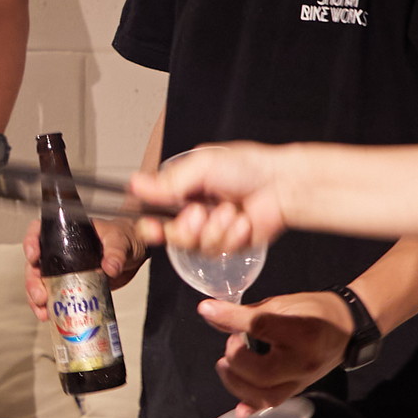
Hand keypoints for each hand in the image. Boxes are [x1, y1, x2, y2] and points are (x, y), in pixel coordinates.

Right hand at [20, 217, 140, 318]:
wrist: (133, 254)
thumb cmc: (124, 237)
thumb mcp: (120, 241)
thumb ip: (115, 252)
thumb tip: (111, 267)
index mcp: (67, 233)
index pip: (40, 232)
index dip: (31, 243)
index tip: (33, 257)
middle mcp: (60, 251)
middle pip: (35, 264)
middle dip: (33, 282)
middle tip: (40, 296)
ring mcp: (63, 270)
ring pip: (41, 283)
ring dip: (37, 299)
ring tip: (43, 312)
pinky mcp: (71, 286)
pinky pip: (55, 296)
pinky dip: (50, 308)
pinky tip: (51, 316)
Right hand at [130, 143, 287, 255]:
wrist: (281, 185)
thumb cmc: (248, 167)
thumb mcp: (201, 166)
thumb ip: (168, 182)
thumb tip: (137, 183)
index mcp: (185, 190)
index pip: (157, 213)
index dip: (150, 224)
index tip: (150, 227)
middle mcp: (197, 211)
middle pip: (174, 236)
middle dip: (186, 228)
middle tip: (198, 213)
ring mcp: (214, 229)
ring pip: (196, 246)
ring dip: (214, 229)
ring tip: (230, 211)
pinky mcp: (231, 243)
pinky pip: (220, 250)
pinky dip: (232, 235)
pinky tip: (242, 220)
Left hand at [198, 291, 350, 409]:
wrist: (346, 328)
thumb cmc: (315, 310)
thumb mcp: (282, 303)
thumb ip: (247, 312)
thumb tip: (211, 313)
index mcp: (302, 331)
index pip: (260, 326)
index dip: (230, 318)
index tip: (208, 310)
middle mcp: (303, 361)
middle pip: (261, 372)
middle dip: (236, 358)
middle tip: (232, 342)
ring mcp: (301, 380)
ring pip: (264, 395)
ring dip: (236, 383)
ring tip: (226, 365)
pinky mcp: (298, 390)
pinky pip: (272, 404)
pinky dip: (251, 407)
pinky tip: (238, 409)